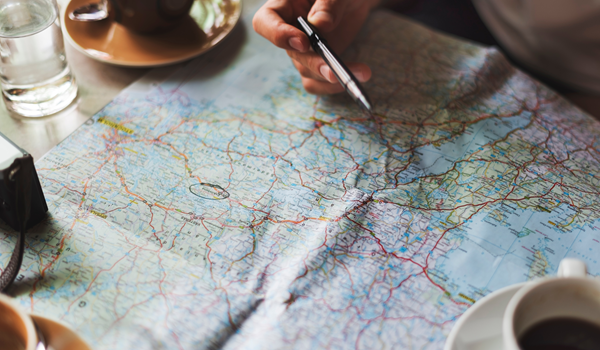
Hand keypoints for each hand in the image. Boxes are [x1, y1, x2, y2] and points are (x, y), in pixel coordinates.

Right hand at [253, 0, 378, 94]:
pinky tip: (357, 77)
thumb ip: (328, 3)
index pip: (264, 22)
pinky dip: (335, 85)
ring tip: (363, 72)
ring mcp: (302, 50)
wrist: (355, 0)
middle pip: (292, 53)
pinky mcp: (317, 62)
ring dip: (331, 77)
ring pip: (306, 71)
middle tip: (334, 71)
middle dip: (314, 64)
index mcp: (284, 5)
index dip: (278, 35)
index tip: (303, 42)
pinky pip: (317, 82)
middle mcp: (289, 30)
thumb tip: (320, 25)